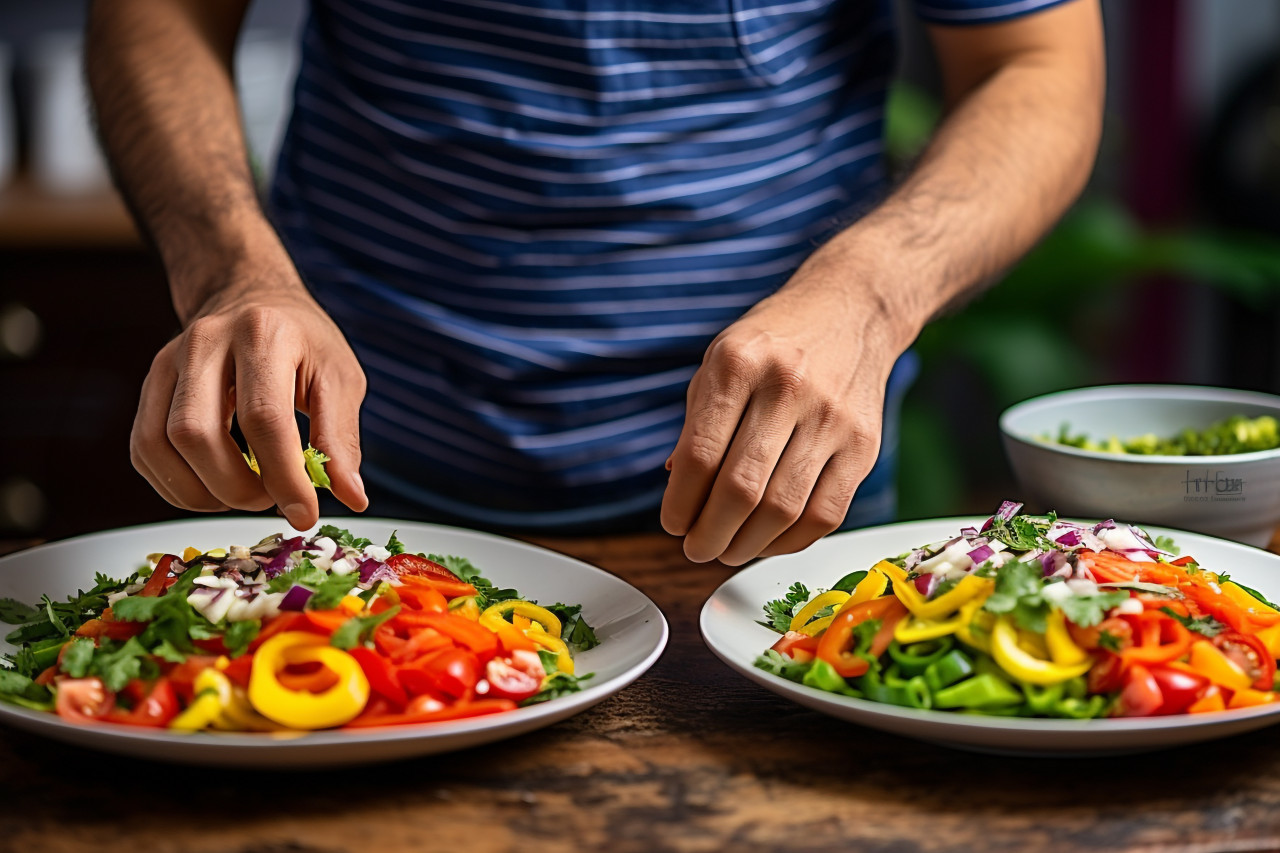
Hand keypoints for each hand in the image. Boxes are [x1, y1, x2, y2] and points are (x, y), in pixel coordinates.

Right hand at [130, 251, 368, 529]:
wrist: (253, 298)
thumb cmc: (303, 342)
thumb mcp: (340, 378)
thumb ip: (341, 438)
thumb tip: (351, 497)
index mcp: (262, 334)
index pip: (264, 418)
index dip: (283, 477)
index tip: (306, 514)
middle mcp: (205, 342)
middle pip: (196, 434)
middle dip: (236, 488)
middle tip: (272, 499)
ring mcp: (168, 361)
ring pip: (158, 444)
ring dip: (201, 492)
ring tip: (245, 494)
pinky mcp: (150, 384)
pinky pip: (144, 449)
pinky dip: (176, 484)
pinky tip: (214, 486)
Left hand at [660, 253, 911, 564]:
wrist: (851, 312)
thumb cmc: (773, 342)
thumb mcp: (719, 362)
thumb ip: (696, 425)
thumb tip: (677, 490)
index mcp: (738, 364)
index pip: (700, 456)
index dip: (680, 503)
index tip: (672, 523)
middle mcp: (787, 388)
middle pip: (741, 490)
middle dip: (709, 534)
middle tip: (696, 548)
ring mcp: (832, 418)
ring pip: (783, 510)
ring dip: (747, 545)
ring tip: (727, 549)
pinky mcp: (863, 445)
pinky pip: (826, 514)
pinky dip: (790, 540)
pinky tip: (768, 540)